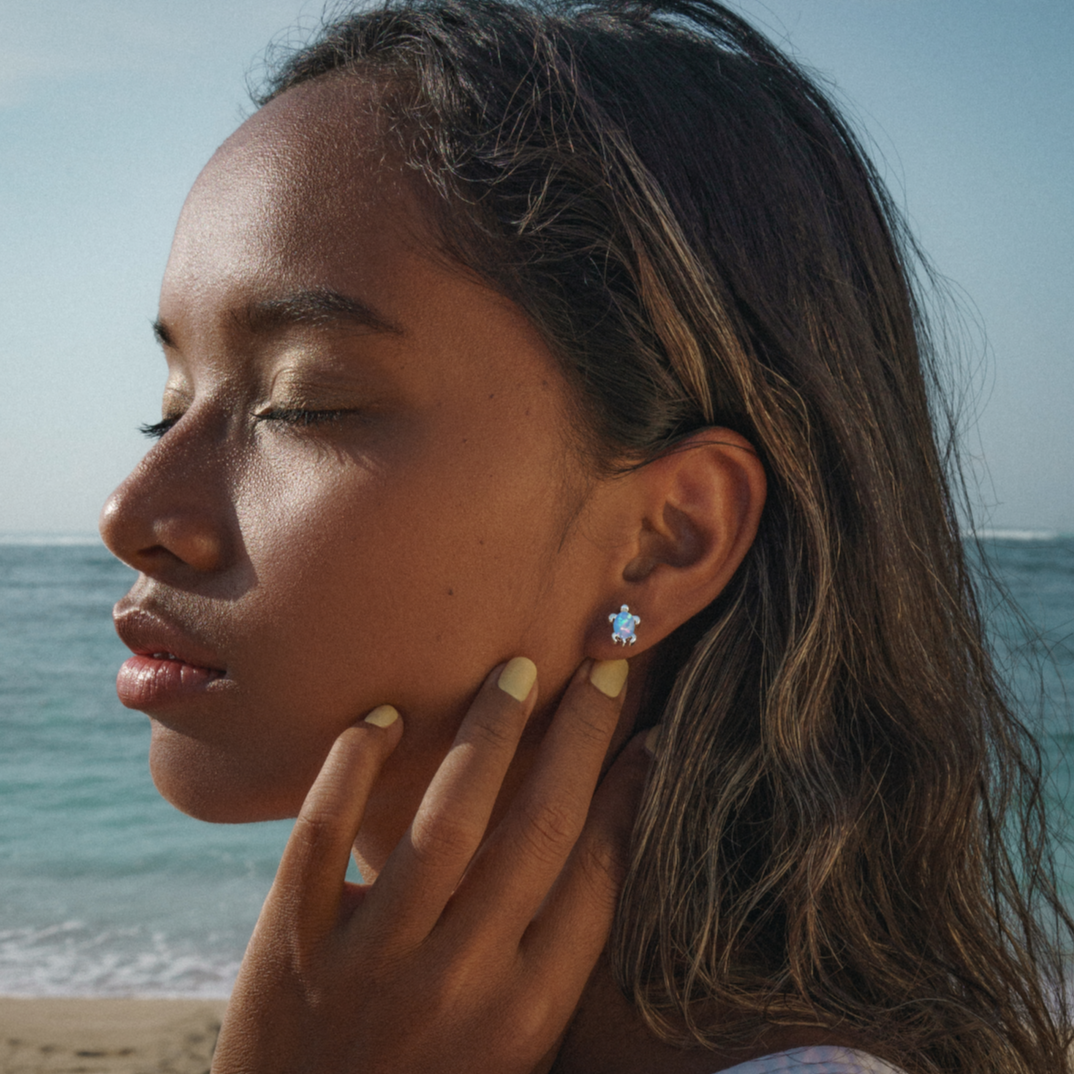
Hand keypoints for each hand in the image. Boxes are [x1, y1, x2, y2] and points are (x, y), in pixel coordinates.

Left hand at [211, 657, 650, 1073]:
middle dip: (580, 737)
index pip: (596, 872)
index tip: (645, 732)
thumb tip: (599, 840)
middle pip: (539, 829)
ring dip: (489, 732)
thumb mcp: (513, 1045)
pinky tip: (381, 717)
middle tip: (603, 669)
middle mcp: (461, 981)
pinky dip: (352, 766)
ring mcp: (373, 960)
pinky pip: (322, 833)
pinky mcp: (292, 943)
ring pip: (445, 819)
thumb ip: (550, 956)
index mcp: (527, 1010)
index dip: (627, 791)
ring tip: (516, 671)